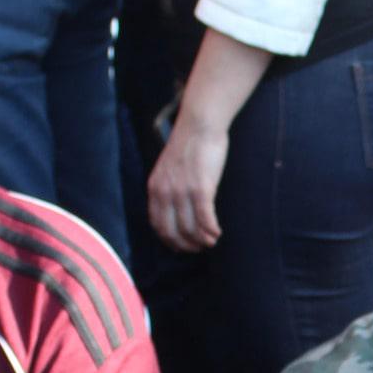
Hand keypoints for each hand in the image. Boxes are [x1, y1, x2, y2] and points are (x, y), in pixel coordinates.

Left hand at [147, 119, 228, 252]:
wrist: (199, 124)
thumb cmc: (189, 144)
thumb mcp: (168, 168)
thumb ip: (168, 187)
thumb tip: (176, 208)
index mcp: (155, 188)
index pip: (158, 225)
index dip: (170, 240)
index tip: (182, 246)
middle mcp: (165, 192)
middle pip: (173, 232)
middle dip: (187, 245)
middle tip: (200, 247)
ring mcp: (182, 191)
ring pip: (190, 229)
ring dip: (202, 240)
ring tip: (212, 241)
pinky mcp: (201, 188)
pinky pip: (205, 219)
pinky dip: (211, 230)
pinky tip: (218, 233)